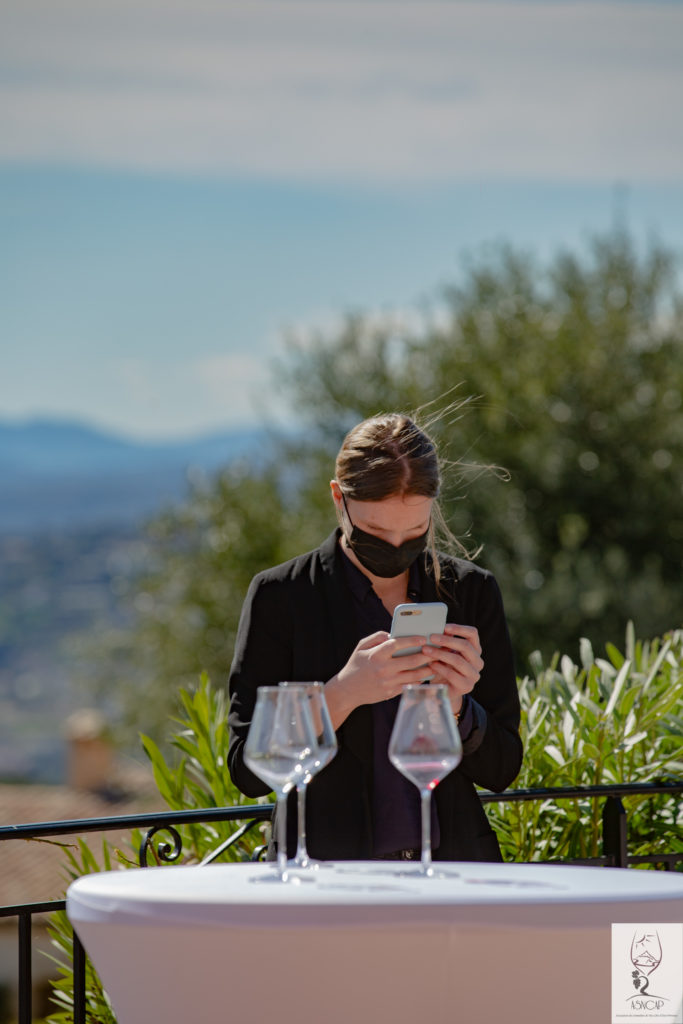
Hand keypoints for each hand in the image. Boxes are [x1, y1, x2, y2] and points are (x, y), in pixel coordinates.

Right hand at [324, 630, 438, 727]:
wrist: (347, 690)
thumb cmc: (356, 665)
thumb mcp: (361, 647)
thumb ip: (377, 637)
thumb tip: (394, 634)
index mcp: (376, 655)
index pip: (396, 644)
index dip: (411, 640)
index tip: (423, 638)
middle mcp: (383, 669)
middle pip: (411, 660)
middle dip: (426, 655)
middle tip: (436, 650)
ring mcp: (388, 682)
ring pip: (414, 674)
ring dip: (427, 668)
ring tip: (436, 663)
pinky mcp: (391, 692)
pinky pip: (409, 684)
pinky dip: (419, 679)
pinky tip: (426, 674)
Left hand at [421, 623, 482, 715]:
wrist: (444, 690)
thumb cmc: (444, 667)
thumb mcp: (446, 652)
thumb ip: (446, 641)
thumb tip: (438, 627)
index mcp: (475, 650)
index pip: (473, 634)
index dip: (459, 629)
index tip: (445, 626)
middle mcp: (478, 662)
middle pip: (465, 646)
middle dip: (446, 640)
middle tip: (431, 637)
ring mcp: (474, 675)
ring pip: (458, 660)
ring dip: (440, 653)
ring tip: (426, 650)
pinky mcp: (466, 686)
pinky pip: (452, 674)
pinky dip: (440, 668)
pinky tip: (430, 664)